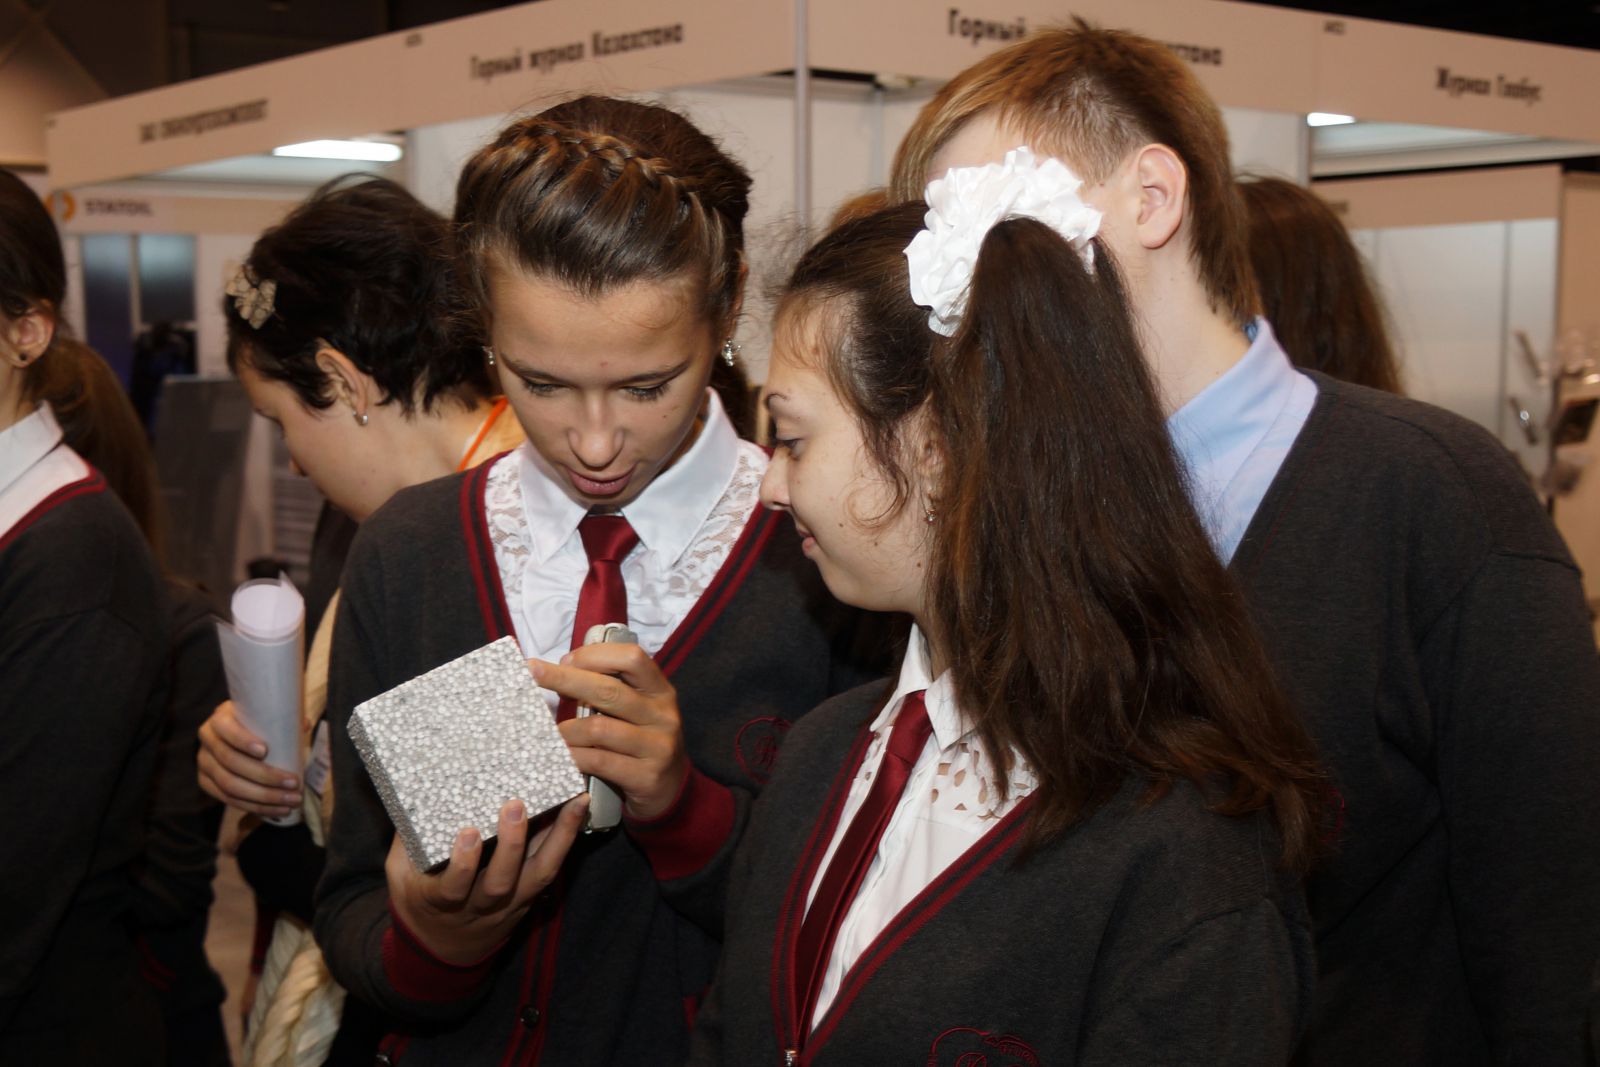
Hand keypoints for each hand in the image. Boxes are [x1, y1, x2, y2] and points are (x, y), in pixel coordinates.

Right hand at [197, 700, 301, 817]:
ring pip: (230, 786)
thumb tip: (304, 726)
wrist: (229, 736)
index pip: (227, 730)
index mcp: (219, 720)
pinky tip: (277, 809)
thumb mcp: (262, 715)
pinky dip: (255, 807)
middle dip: (264, 776)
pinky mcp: (206, 783)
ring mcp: (204, 764)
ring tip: (291, 800)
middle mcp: (208, 742)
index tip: (265, 751)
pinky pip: (228, 800)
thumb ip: (282, 718)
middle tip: (293, 783)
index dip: (243, 741)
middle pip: (231, 762)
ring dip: (263, 797)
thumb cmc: (253, 724)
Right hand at [386, 795, 588, 965]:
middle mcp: (479, 907)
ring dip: (557, 840)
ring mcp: (510, 904)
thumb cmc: (419, 900)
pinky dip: (564, 842)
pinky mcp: (530, 896)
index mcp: (441, 901)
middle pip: (500, 884)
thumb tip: (415, 791)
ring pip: (537, 877)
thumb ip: (407, 840)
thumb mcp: (401, 876)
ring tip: (573, 804)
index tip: (467, 833)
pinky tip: (577, 812)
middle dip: (511, 846)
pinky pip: (550, 871)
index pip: (452, 888)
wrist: (441, 950)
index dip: (462, 864)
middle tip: (516, 807)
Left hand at [539, 645, 690, 821]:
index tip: (566, 660)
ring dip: (565, 730)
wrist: (669, 790)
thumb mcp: (636, 710)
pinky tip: (560, 757)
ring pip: (599, 729)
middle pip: (609, 690)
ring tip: (548, 734)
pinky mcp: (646, 776)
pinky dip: (573, 757)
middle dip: (565, 679)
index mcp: (660, 690)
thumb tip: (560, 670)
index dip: (595, 655)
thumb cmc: (640, 742)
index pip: (631, 658)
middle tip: (534, 673)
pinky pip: (599, 761)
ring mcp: (657, 746)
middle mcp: (662, 714)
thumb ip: (610, 690)